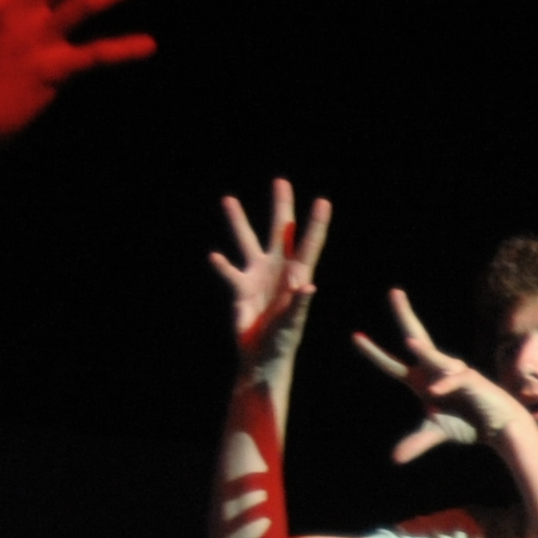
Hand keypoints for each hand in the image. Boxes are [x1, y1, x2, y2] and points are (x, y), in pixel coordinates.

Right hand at [209, 183, 332, 368]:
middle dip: (281, 207)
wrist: (263, 356)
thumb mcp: (292, 323)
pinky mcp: (240, 290)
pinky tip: (214, 255)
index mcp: (297, 275)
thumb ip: (299, 304)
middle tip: (281, 181)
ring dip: (238, 221)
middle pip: (280, 231)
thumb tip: (309, 287)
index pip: (309, 243)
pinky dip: (221, 265)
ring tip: (228, 199)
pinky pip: (229, 272)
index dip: (316, 223)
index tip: (323, 202)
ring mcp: (258, 277)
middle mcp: (278, 270)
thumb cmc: (283, 341)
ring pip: (247, 242)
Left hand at [352, 288, 520, 464]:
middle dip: (405, 314)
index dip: (373, 353)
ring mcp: (453, 372)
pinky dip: (447, 384)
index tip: (355, 336)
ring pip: (436, 358)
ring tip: (410, 342)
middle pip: (417, 337)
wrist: (499, 427)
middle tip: (394, 292)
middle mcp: (434, 371)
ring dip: (424, 351)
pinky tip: (437, 391)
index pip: (391, 365)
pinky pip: (457, 379)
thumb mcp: (436, 432)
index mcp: (421, 381)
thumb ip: (416, 442)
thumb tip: (394, 458)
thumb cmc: (469, 423)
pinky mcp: (472, 380)